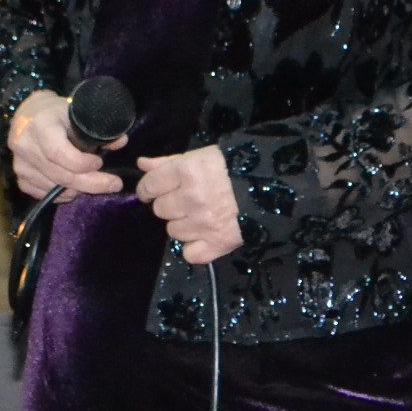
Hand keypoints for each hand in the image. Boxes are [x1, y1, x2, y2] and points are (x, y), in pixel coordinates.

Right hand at [6, 89, 125, 202]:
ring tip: (93, 182)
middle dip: (91, 183)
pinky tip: (75, 186)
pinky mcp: (20, 178)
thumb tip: (121, 142)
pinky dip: (63, 194)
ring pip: (54, 188)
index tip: (99, 163)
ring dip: (78, 189)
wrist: (29, 115)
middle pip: (60, 175)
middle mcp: (26, 146)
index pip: (58, 152)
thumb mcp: (77, 112)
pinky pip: (45, 195)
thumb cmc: (57, 113)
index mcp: (41, 125)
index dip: (82, 163)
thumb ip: (98, 128)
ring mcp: (21, 165)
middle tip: (113, 184)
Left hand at [135, 146, 242, 264]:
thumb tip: (141, 165)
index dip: (149, 189)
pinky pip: (190, 254)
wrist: (270, 187)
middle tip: (188, 200)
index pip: (150, 186)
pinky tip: (205, 236)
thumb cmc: (232, 167)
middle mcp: (191, 198)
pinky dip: (195, 248)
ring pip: (173, 231)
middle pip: (160, 209)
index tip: (154, 191)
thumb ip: (168, 162)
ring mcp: (203, 224)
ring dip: (183, 225)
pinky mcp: (217, 244)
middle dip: (171, 205)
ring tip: (200, 215)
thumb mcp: (200, 156)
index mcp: (187, 171)